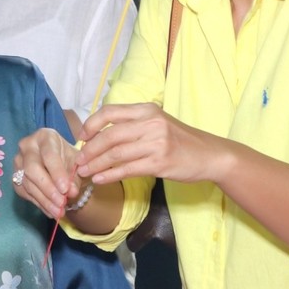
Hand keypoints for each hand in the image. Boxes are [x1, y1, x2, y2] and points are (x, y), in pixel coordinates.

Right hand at [11, 128, 87, 218]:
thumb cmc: (69, 159)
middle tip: (61, 202)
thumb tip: (70, 192)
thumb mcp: (77, 164)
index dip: (57, 173)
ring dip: (44, 200)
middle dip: (48, 188)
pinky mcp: (14, 177)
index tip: (66, 189)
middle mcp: (27, 146)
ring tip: (59, 212)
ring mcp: (18, 162)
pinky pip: (25, 193)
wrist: (59, 164)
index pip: (49, 154)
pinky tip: (51, 211)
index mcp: (45, 137)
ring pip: (27, 183)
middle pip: (32, 168)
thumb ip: (75, 176)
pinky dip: (39, 204)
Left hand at [76, 102, 230, 185]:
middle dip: (89, 150)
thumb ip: (132, 124)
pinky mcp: (160, 163)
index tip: (81, 138)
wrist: (210, 155)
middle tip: (78, 161)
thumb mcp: (157, 122)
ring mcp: (156, 143)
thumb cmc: (179, 139)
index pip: (110, 112)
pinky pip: (127, 169)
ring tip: (83, 172)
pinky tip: (99, 179)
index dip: (91, 125)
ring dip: (95, 164)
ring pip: (116, 154)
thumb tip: (98, 135)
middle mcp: (151, 123)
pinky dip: (109, 175)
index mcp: (147, 110)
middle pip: (109, 135)